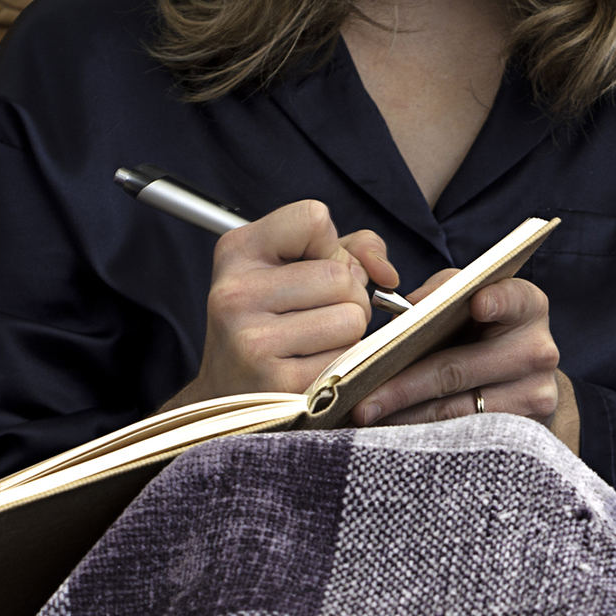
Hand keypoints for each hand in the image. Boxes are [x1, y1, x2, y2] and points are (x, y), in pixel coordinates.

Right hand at [162, 201, 399, 410]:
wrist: (230, 395)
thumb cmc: (271, 324)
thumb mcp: (293, 269)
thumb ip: (350, 249)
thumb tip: (386, 272)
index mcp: (237, 251)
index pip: (314, 219)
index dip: (331, 247)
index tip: (314, 270)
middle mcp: (236, 292)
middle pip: (342, 275)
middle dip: (349, 298)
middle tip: (319, 316)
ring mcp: (253, 339)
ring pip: (352, 318)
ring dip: (349, 333)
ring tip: (316, 342)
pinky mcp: (278, 382)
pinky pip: (347, 359)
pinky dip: (343, 364)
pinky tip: (313, 368)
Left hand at [350, 273, 580, 452]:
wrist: (527, 382)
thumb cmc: (486, 332)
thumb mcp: (471, 302)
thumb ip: (442, 293)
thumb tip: (406, 311)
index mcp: (527, 307)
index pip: (514, 299)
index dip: (497, 301)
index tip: (477, 304)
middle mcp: (538, 351)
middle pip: (459, 368)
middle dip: (403, 386)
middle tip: (362, 400)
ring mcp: (534, 395)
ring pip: (456, 410)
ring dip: (405, 416)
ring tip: (368, 418)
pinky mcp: (523, 432)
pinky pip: (463, 436)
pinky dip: (425, 434)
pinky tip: (394, 432)